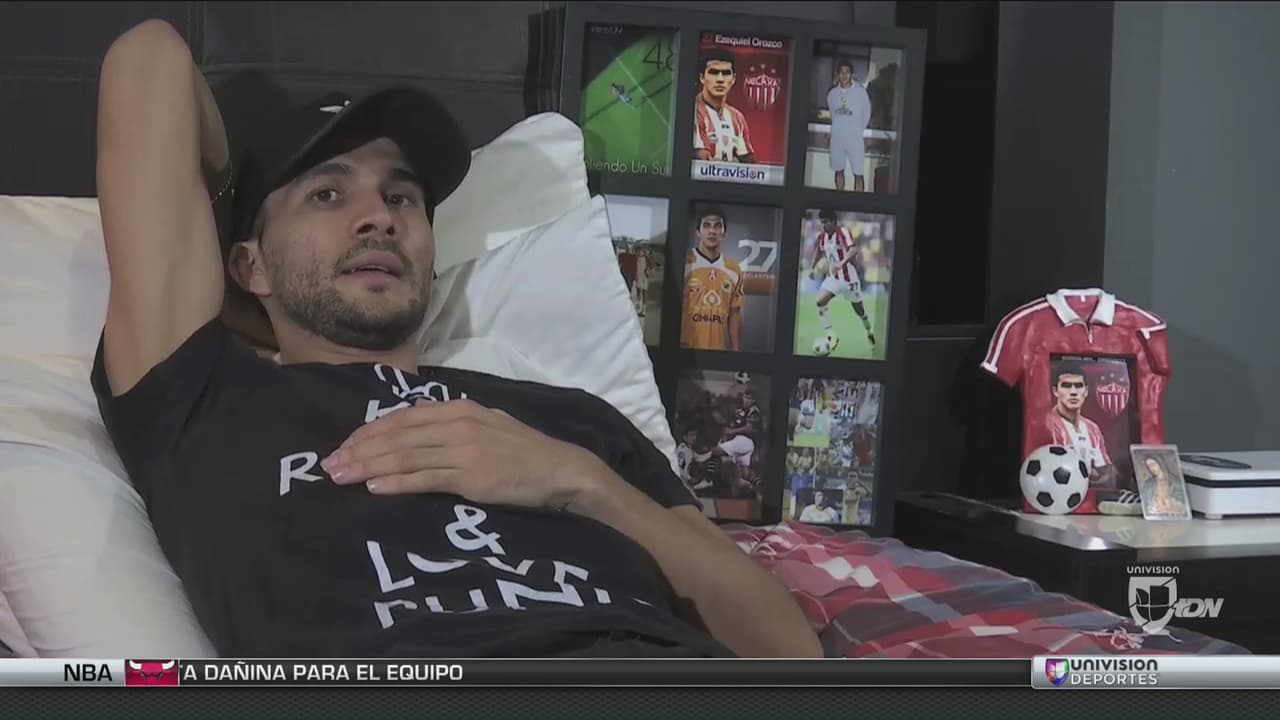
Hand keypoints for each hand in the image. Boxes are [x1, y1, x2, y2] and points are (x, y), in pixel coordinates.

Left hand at [321, 399, 612, 510]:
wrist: (560, 469)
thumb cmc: (523, 452)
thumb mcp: (487, 426)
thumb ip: (452, 426)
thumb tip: (416, 432)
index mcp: (458, 409)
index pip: (402, 417)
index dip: (369, 431)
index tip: (344, 445)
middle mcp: (457, 424)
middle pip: (397, 436)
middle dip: (359, 450)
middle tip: (328, 465)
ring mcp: (464, 450)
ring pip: (405, 457)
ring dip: (368, 467)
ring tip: (340, 476)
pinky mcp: (472, 478)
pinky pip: (426, 479)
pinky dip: (397, 483)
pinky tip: (374, 488)